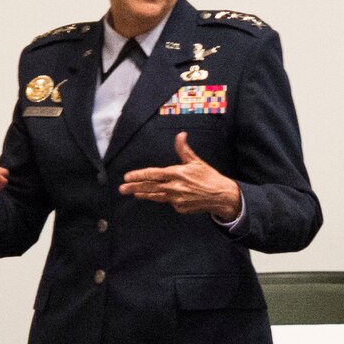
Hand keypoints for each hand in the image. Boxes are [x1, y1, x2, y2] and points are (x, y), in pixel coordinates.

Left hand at [118, 132, 242, 219]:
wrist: (221, 196)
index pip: (153, 174)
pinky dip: (163, 198)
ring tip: (132, 194)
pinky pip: (168, 202)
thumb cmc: (208, 177)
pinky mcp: (179, 208)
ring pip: (155, 196)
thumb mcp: (196, 162)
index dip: (139, 175)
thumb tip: (180, 135)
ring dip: (143, 194)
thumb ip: (184, 150)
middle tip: (122, 188)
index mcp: (177, 173)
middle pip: (150, 187)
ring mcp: (176, 199)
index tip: (127, 176)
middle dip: (134, 187)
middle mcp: (174, 187)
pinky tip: (158, 195)